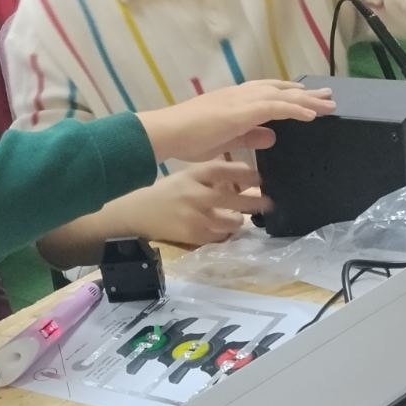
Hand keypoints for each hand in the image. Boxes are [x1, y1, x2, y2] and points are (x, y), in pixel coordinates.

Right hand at [125, 160, 266, 246]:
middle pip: (234, 198)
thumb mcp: (186, 176)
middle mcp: (196, 194)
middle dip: (255, 201)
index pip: (225, 170)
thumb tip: (244, 177)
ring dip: (239, 220)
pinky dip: (224, 233)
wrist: (136, 213)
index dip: (247, 173)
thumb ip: (211, 176)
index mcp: (193, 174)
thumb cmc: (165, 192)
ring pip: (232, 221)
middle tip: (269, 203)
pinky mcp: (193, 235)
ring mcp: (196, 216)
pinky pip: (220, 236)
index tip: (260, 177)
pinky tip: (223, 230)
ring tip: (240, 219)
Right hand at [139, 80, 333, 164]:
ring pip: (283, 95)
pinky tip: (311, 115)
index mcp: (235, 100)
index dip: (288, 95)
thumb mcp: (225, 139)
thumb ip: (248, 136)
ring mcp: (242, 99)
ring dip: (307, 100)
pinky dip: (296, 109)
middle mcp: (241, 94)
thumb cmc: (187, 138)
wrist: (168, 132)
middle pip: (280, 90)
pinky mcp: (244, 110)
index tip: (307, 99)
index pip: (267, 93)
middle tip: (328, 96)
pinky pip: (277, 107)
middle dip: (305, 94)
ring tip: (329, 104)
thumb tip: (272, 135)